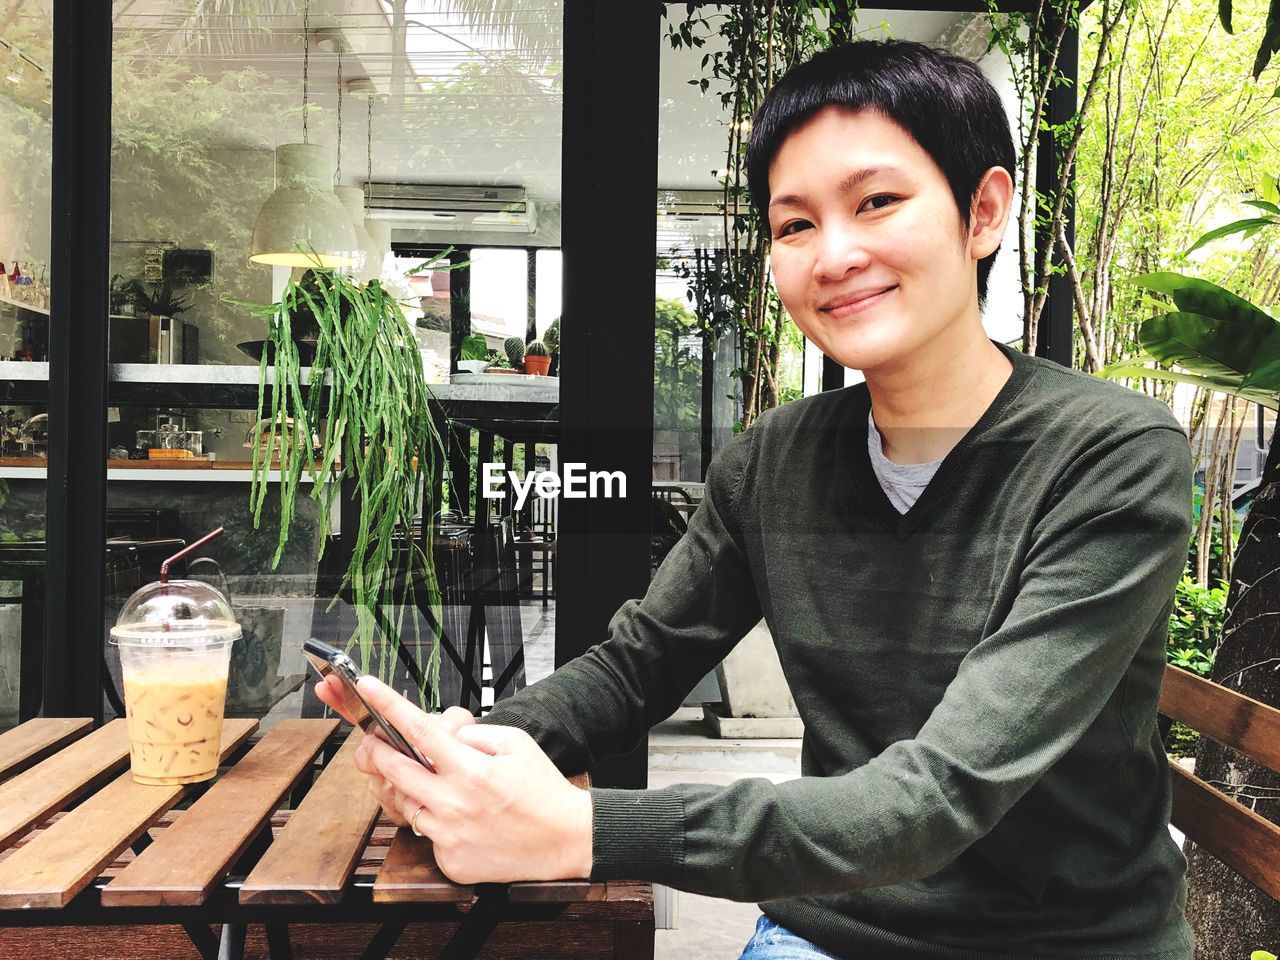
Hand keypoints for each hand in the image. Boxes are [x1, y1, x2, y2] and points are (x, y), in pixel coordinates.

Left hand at [351, 676, 592, 884]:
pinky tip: (456, 818)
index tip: (367, 688)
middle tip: (376, 743)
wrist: (564, 840)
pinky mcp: (450, 860)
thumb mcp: (516, 744)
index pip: (419, 730)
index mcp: (471, 769)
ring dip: (407, 788)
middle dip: (378, 752)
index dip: (388, 706)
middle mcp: (454, 803)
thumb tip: (443, 735)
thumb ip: (475, 735)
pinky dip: (433, 821)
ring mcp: (449, 836)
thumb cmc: (542, 790)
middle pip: (395, 770)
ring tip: (432, 782)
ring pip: (404, 805)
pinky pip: (425, 835)